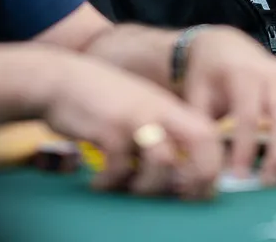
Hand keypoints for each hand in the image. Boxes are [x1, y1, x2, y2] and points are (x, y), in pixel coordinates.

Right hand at [41, 53, 221, 199]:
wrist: (62, 79)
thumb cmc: (100, 102)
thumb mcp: (138, 109)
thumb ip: (157, 132)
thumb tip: (176, 175)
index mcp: (169, 107)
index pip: (209, 133)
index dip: (213, 164)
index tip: (197, 189)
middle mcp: (159, 109)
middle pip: (202, 139)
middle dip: (199, 175)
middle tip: (179, 196)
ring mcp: (137, 117)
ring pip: (164, 162)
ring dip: (148, 187)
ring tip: (128, 189)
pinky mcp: (110, 128)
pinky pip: (120, 167)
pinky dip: (110, 183)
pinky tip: (99, 183)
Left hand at [182, 26, 275, 185]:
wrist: (224, 47)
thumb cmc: (208, 74)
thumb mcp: (196, 95)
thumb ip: (203, 128)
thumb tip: (211, 164)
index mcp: (243, 72)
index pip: (248, 115)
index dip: (245, 148)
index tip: (239, 174)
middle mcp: (273, 73)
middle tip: (268, 183)